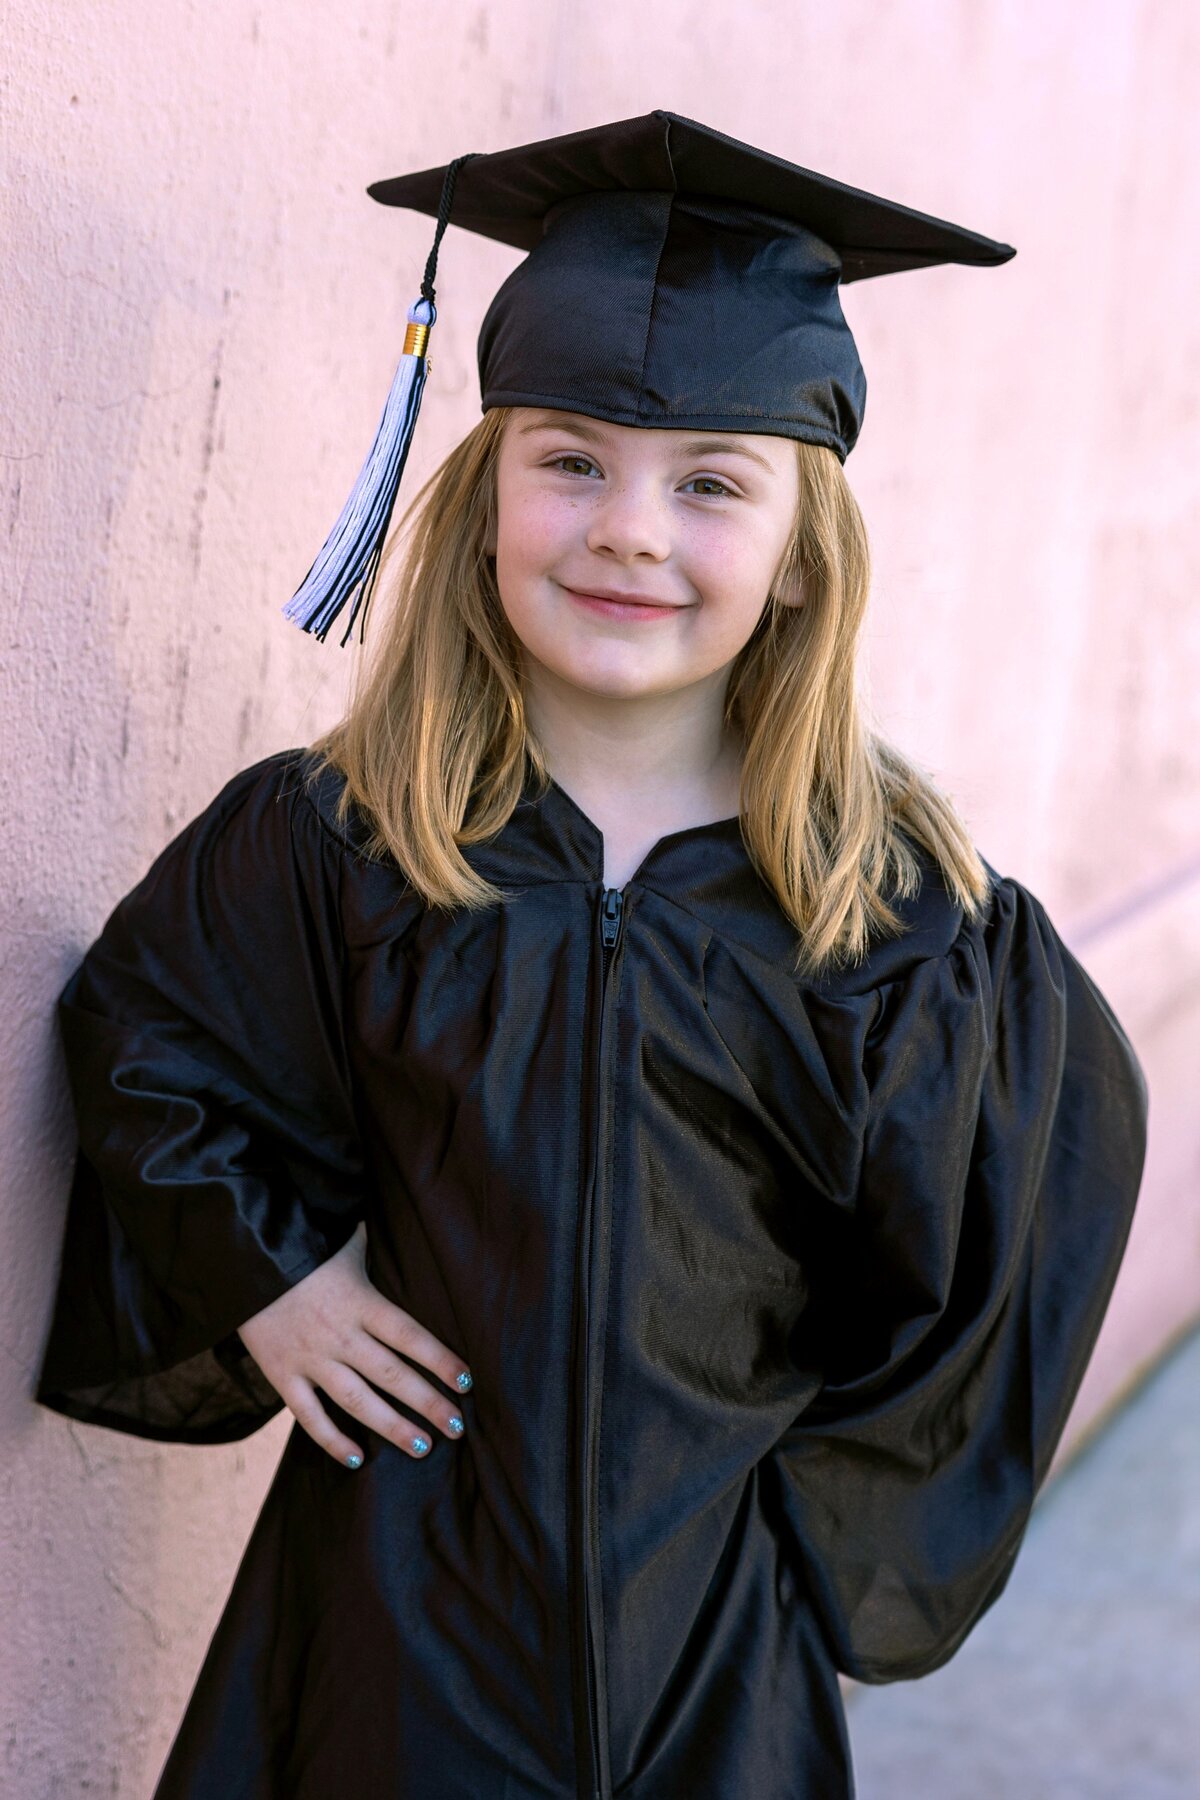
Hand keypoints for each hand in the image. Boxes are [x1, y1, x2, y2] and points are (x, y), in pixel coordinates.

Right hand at [235, 1221, 471, 1466]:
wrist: (241, 1259)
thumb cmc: (303, 1245)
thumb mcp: (345, 1239)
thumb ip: (376, 1246)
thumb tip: (407, 1225)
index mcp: (360, 1300)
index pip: (410, 1336)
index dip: (441, 1360)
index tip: (468, 1382)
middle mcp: (339, 1334)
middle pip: (392, 1375)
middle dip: (428, 1403)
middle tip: (457, 1427)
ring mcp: (310, 1358)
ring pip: (357, 1401)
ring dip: (391, 1426)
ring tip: (423, 1447)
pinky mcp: (281, 1375)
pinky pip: (309, 1416)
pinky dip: (332, 1440)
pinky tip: (358, 1460)